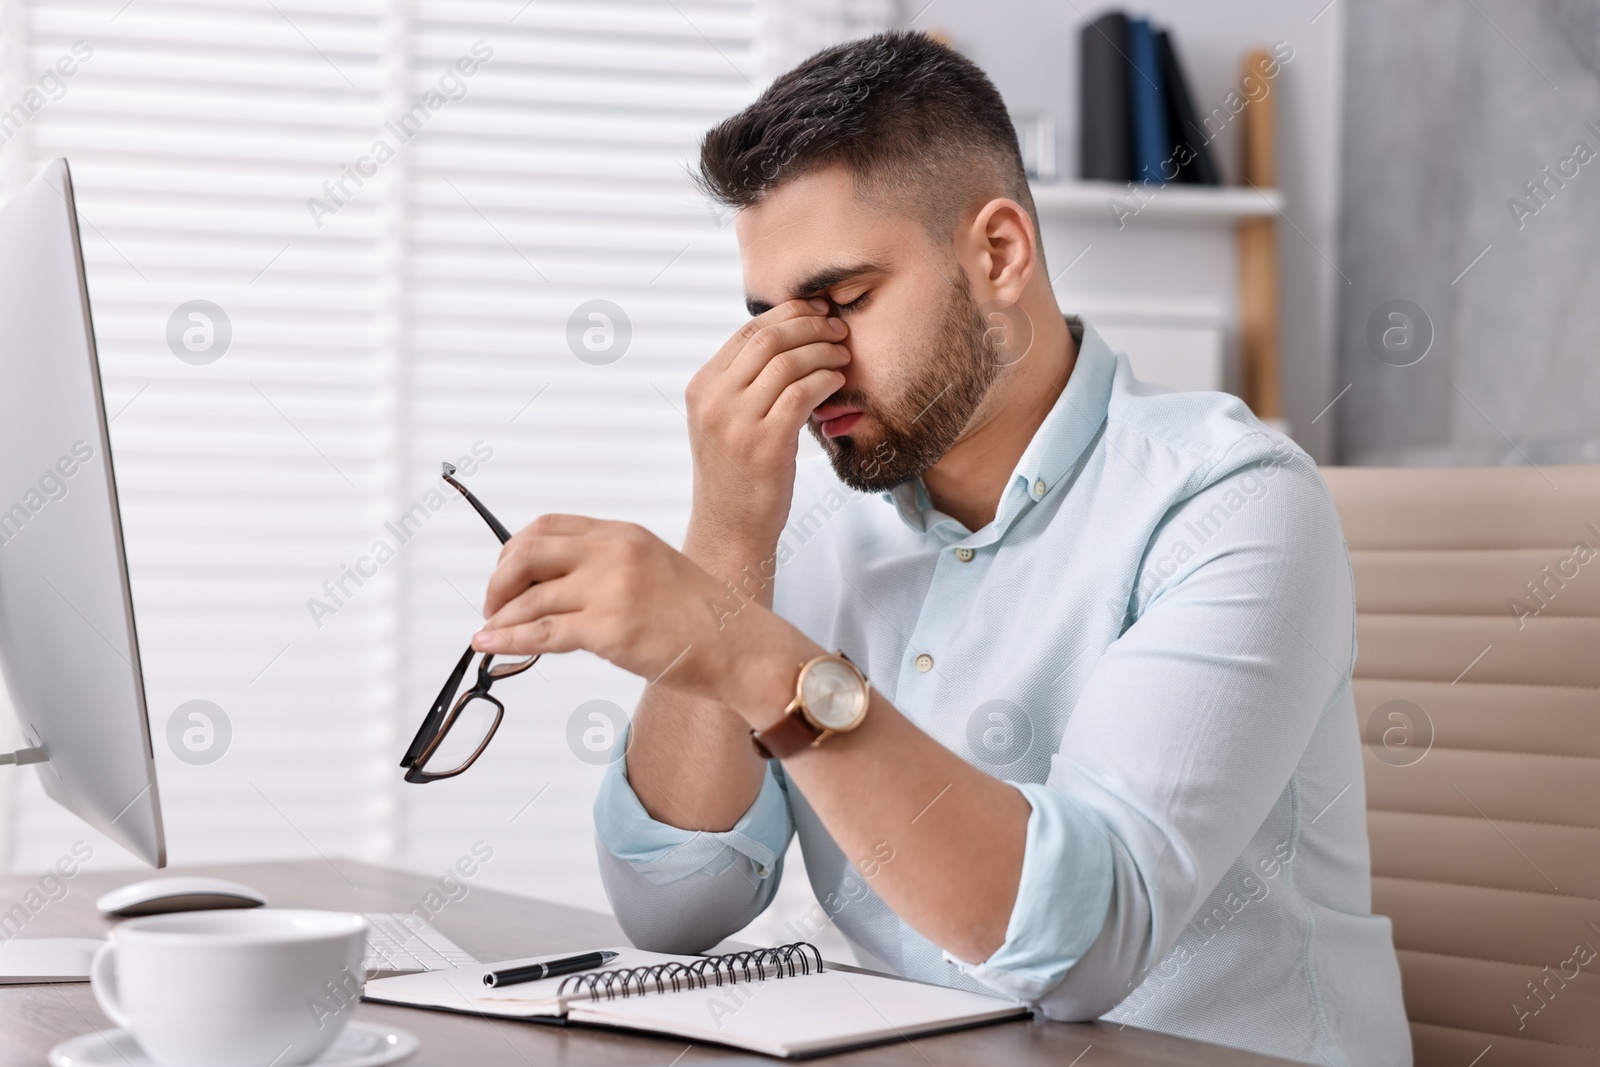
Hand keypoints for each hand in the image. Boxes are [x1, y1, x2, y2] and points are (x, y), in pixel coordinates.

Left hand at [471, 514, 818, 719]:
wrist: (740, 646)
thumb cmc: (705, 617)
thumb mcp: (655, 570)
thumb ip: (610, 567)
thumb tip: (558, 587)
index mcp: (624, 534)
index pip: (548, 527)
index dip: (515, 549)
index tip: (507, 574)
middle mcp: (613, 553)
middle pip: (528, 552)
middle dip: (499, 580)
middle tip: (493, 605)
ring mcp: (610, 589)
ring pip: (530, 598)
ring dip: (500, 617)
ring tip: (489, 633)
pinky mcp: (608, 629)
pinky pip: (540, 632)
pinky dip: (507, 639)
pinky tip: (490, 645)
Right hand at [683, 298, 848, 571]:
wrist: (730, 530)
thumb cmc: (737, 475)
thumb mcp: (725, 421)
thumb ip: (743, 383)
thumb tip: (787, 339)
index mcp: (702, 387)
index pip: (747, 331)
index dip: (788, 314)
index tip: (817, 312)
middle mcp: (714, 400)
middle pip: (768, 339)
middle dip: (809, 326)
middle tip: (837, 329)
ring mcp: (737, 423)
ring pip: (787, 363)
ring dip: (823, 352)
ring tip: (842, 355)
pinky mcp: (765, 445)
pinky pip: (801, 394)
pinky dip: (825, 380)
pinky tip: (836, 382)